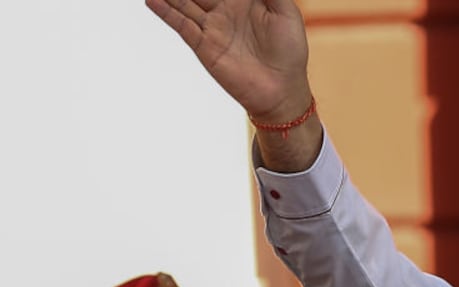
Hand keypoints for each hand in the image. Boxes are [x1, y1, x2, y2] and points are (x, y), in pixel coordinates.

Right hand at [145, 0, 311, 121]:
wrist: (282, 90)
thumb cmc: (290, 51)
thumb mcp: (286, 12)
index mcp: (244, 0)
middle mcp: (225, 10)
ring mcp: (213, 27)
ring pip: (184, 2)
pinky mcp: (204, 46)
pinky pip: (182, 25)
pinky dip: (166, 12)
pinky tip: (152, 0)